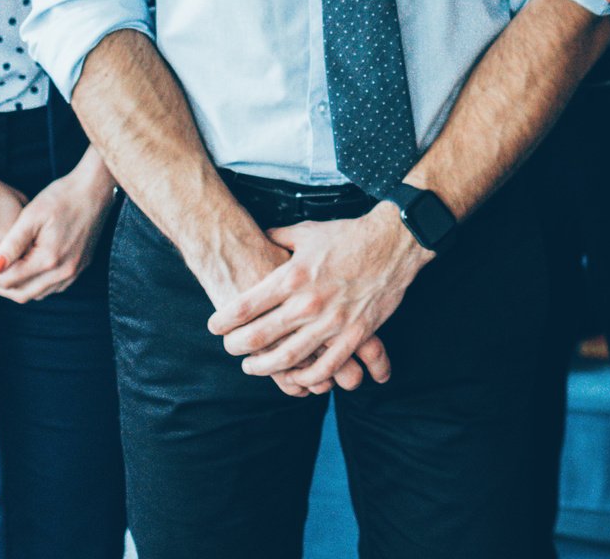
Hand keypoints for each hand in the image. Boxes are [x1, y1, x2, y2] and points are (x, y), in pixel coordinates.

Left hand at [0, 158, 115, 303]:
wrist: (95, 188)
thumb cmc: (62, 196)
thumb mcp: (31, 216)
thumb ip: (11, 244)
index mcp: (50, 259)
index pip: (7, 280)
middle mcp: (64, 271)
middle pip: (20, 293)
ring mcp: (75, 271)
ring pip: (36, 294)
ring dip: (14, 287)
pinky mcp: (80, 266)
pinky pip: (51, 287)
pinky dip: (32, 284)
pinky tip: (23, 269)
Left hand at [208, 209, 431, 395]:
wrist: (394, 242)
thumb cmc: (349, 236)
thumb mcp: (307, 232)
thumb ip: (278, 237)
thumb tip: (260, 236)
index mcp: (292, 276)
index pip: (244, 307)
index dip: (222, 322)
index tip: (215, 327)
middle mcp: (307, 302)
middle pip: (257, 338)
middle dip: (236, 348)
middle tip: (231, 348)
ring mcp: (332, 321)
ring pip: (286, 358)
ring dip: (263, 367)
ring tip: (253, 367)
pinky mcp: (355, 333)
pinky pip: (325, 366)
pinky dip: (306, 377)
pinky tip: (296, 376)